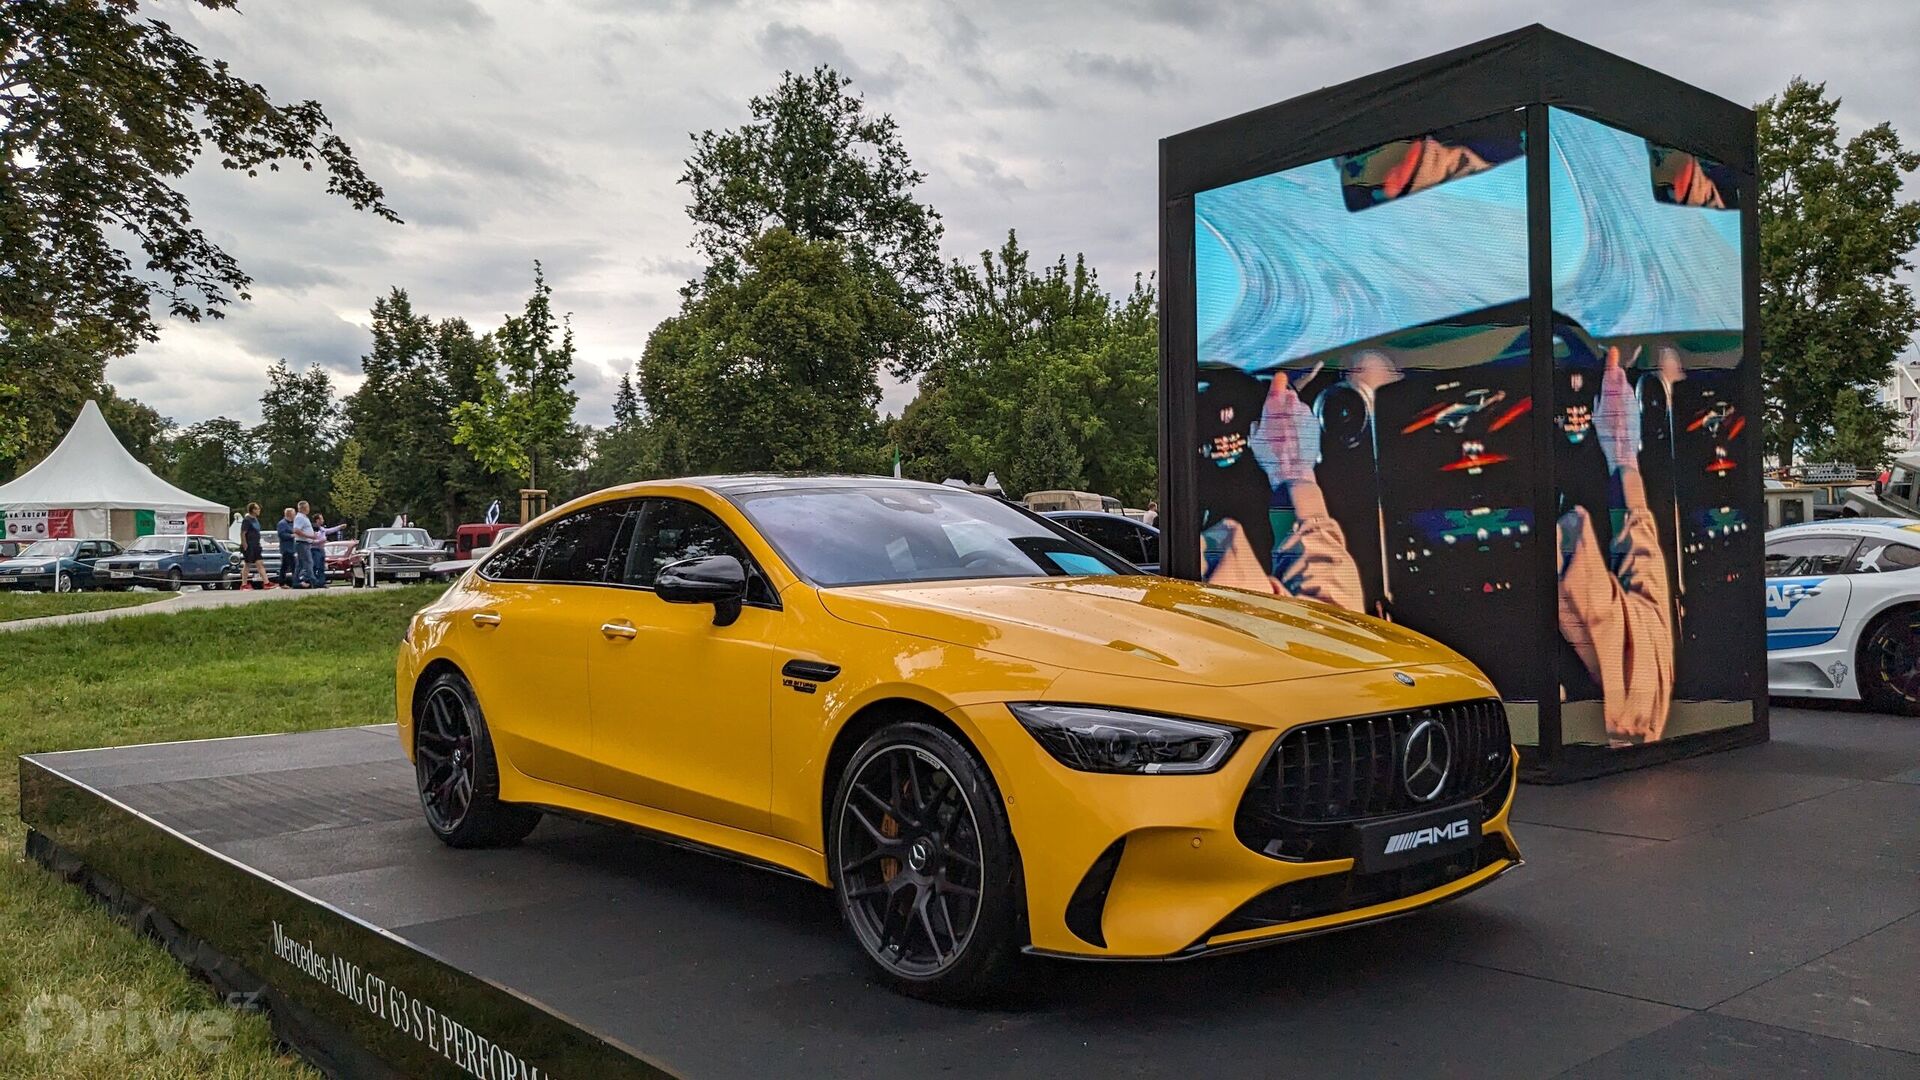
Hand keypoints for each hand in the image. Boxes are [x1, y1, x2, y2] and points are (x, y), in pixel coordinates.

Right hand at [1250, 378, 1319, 486]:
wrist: (1292, 470)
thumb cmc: (1273, 455)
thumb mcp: (1255, 438)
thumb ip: (1257, 424)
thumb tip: (1258, 424)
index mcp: (1274, 406)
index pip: (1278, 382)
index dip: (1277, 381)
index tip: (1278, 380)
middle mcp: (1292, 406)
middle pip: (1289, 396)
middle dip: (1284, 404)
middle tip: (1277, 420)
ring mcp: (1306, 414)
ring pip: (1299, 409)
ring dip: (1294, 416)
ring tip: (1286, 434)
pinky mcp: (1315, 424)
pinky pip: (1307, 420)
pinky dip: (1302, 426)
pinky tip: (1295, 439)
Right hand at [1593, 345, 1641, 472]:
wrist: (1623, 449)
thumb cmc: (1610, 436)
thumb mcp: (1598, 417)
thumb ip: (1600, 402)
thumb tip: (1601, 395)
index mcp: (1612, 396)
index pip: (1611, 373)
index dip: (1611, 361)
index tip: (1613, 351)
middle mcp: (1624, 396)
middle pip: (1620, 378)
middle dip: (1615, 374)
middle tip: (1610, 374)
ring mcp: (1632, 402)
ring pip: (1625, 387)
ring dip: (1619, 387)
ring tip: (1613, 396)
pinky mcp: (1637, 408)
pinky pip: (1629, 397)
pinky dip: (1624, 398)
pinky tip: (1620, 406)